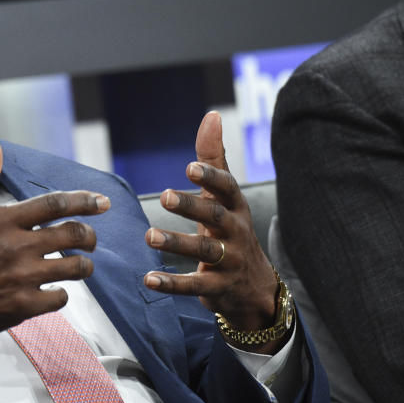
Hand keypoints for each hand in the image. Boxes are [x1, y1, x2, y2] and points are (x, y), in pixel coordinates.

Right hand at [0, 140, 107, 383]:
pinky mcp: (22, 307)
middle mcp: (16, 247)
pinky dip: (62, 294)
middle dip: (89, 235)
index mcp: (1, 221)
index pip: (54, 204)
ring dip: (83, 265)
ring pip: (75, 268)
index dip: (84, 200)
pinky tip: (53, 291)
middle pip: (73, 234)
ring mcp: (21, 278)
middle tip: (89, 238)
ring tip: (79, 265)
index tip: (100, 202)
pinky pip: (60, 298)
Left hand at [142, 111, 282, 351]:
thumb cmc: (230, 229)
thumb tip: (211, 115)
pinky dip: (172, 284)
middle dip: (191, 206)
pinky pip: (195, 286)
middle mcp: (236, 231)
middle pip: (215, 216)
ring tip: (149, 236)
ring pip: (205, 250)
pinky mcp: (218, 287)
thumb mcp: (225, 196)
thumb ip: (214, 158)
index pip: (226, 188)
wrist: (254, 286)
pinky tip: (148, 279)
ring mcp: (230, 261)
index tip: (189, 168)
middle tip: (164, 195)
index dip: (210, 177)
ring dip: (177, 243)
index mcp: (235, 206)